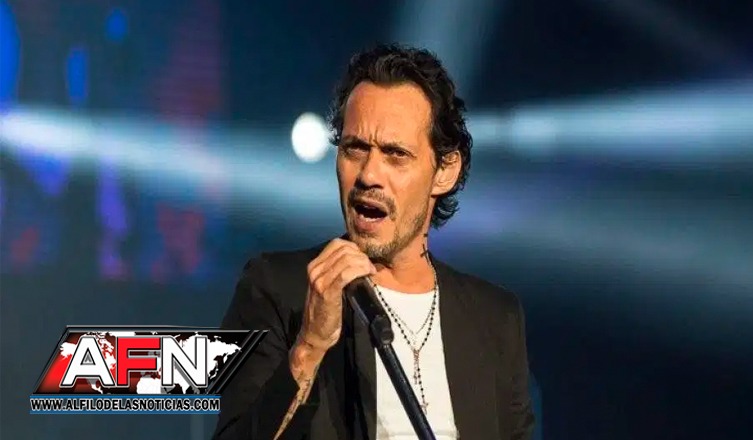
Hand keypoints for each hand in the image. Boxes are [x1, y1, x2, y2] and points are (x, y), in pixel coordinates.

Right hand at [297, 238, 375, 352]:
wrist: (315, 333)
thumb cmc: (326, 310)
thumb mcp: (328, 285)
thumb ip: (338, 271)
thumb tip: (359, 259)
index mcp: (315, 266)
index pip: (337, 244)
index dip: (355, 248)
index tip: (363, 260)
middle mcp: (315, 270)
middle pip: (344, 249)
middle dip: (361, 256)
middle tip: (369, 267)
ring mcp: (319, 280)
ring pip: (347, 259)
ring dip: (364, 263)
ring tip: (370, 271)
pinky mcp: (327, 292)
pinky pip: (347, 273)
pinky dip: (360, 271)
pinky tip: (367, 275)